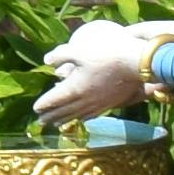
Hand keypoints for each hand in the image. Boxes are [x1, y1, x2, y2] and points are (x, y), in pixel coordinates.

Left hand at [36, 19, 173, 128]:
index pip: (55, 99)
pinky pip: (93, 114)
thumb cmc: (106, 53)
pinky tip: (82, 119)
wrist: (137, 62)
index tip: (35, 108)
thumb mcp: (79, 50)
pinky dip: (83, 118)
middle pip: (65, 110)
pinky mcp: (111, 103)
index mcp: (75, 88)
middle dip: (51, 116)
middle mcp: (85, 99)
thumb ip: (61, 55)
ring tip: (57, 124)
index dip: (44, 103)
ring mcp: (99, 103)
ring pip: (78, 114)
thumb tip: (47, 61)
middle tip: (41, 121)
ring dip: (66, 120)